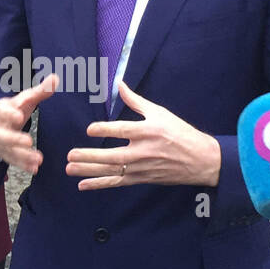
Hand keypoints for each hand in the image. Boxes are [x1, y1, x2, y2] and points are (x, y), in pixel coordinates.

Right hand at [0, 74, 57, 172]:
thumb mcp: (25, 99)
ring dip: (22, 156)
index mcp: (2, 110)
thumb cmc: (14, 109)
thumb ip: (40, 91)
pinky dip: (23, 165)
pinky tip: (35, 168)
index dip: (10, 113)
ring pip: (8, 151)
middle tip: (29, 141)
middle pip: (2, 135)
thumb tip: (56, 78)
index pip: (2, 110)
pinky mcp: (4, 154)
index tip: (19, 115)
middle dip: (14, 139)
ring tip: (39, 159)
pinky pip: (12, 161)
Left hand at [66, 80, 220, 188]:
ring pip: (112, 171)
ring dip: (89, 170)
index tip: (89, 129)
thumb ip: (136, 100)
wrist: (200, 159)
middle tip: (71, 154)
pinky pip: (118, 182)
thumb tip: (119, 83)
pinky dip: (100, 184)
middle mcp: (144, 151)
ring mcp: (142, 167)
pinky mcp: (142, 178)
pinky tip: (83, 185)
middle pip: (113, 156)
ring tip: (70, 168)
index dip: (105, 130)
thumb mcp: (160, 112)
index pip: (123, 131)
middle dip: (90, 156)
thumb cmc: (179, 132)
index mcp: (149, 131)